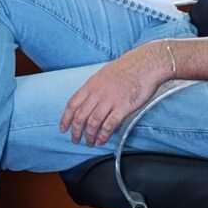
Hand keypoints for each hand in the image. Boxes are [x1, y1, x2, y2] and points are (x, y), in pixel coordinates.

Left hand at [58, 47, 172, 148]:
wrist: (144, 65)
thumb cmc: (126, 69)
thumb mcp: (103, 75)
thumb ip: (94, 89)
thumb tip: (90, 103)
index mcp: (90, 85)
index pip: (72, 104)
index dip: (65, 118)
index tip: (63, 128)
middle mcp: (97, 93)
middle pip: (81, 116)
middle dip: (76, 131)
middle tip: (76, 140)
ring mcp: (110, 100)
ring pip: (93, 122)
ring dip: (90, 135)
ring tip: (90, 142)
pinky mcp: (123, 107)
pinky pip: (110, 125)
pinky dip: (104, 135)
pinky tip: (102, 140)